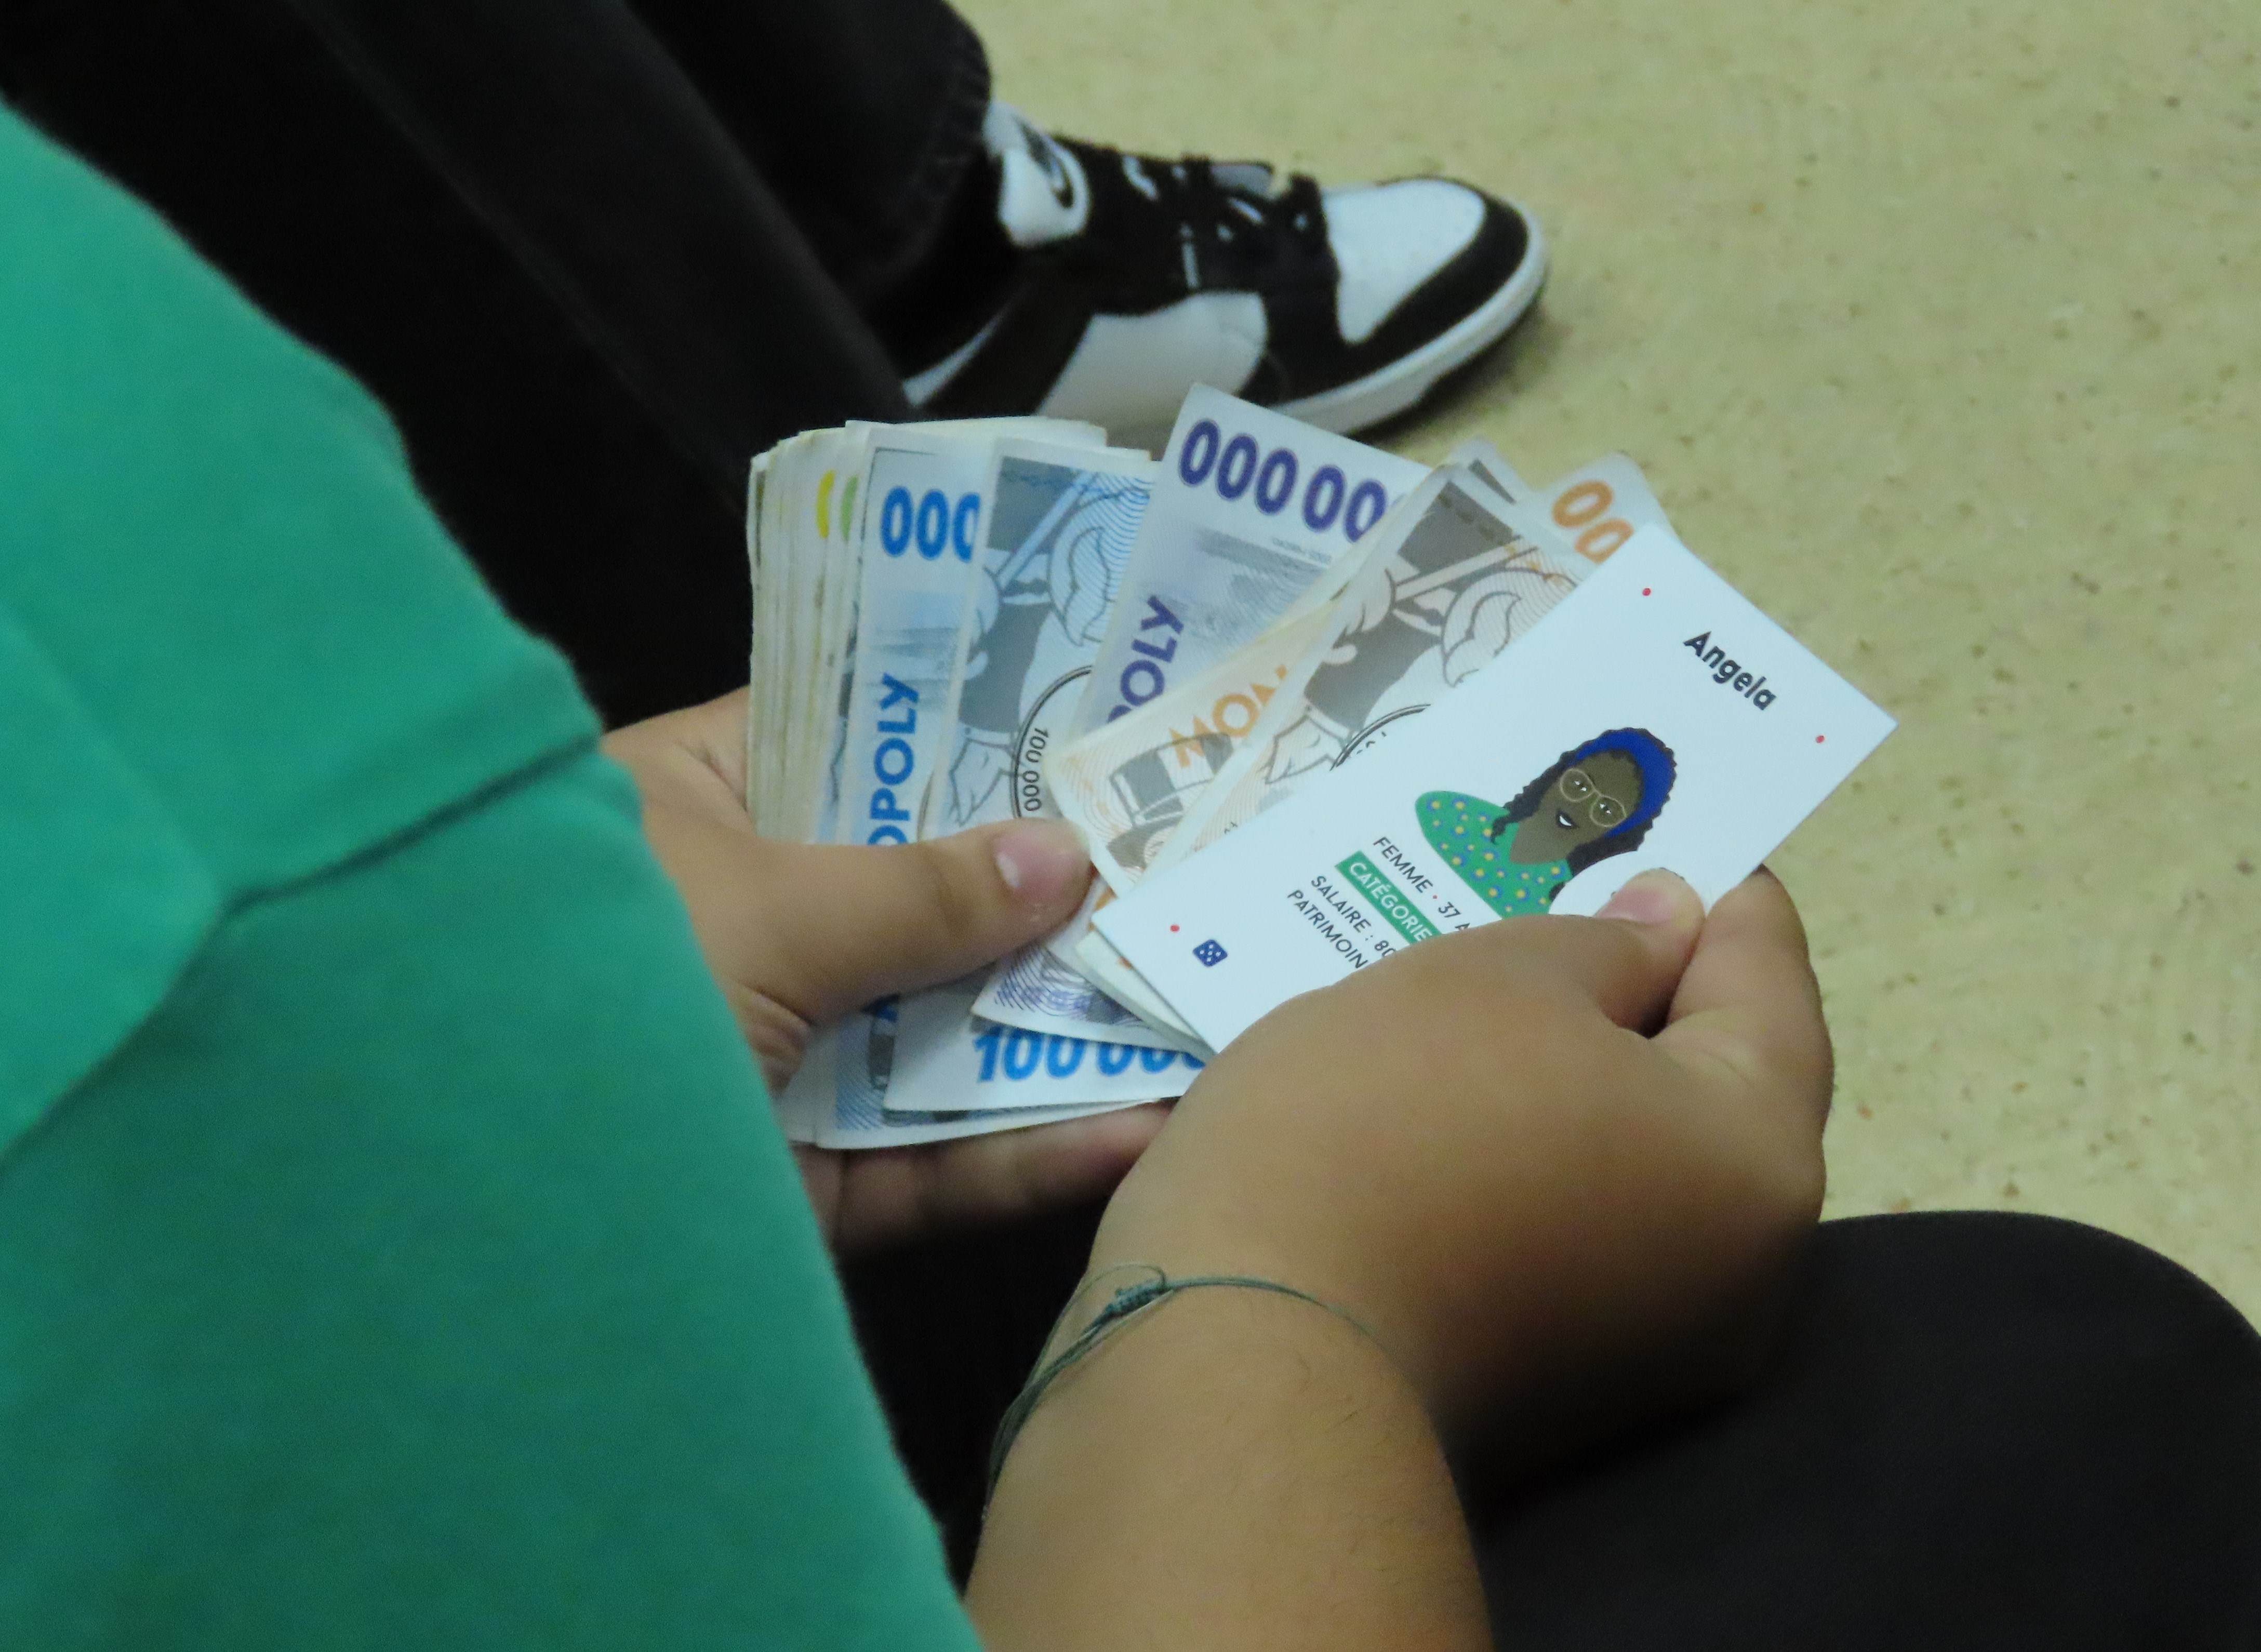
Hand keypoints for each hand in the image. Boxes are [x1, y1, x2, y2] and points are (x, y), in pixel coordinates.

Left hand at [603, 690, 1166, 1254]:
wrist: (454, 1212)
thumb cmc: (593, 980)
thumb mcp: (761, 906)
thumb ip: (917, 888)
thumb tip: (1064, 853)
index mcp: (688, 807)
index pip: (846, 738)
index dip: (966, 728)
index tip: (1094, 719)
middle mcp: (737, 923)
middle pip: (915, 894)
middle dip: (1042, 889)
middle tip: (1190, 855)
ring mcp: (773, 1056)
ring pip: (940, 1035)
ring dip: (1064, 1026)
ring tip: (1206, 993)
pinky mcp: (800, 1185)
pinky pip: (932, 1161)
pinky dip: (1031, 1151)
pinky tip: (1145, 1127)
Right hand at [1088, 868, 1829, 1453]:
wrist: (1247, 1359)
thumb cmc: (1382, 1126)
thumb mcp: (1488, 981)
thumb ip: (1600, 946)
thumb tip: (1666, 933)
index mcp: (1753, 1162)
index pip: (1768, 986)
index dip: (1716, 893)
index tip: (1670, 831)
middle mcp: (1734, 1272)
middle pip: (1699, 1084)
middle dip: (1628, 986)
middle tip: (1554, 895)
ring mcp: (1639, 1345)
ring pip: (1615, 1157)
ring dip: (1554, 1071)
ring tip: (1466, 986)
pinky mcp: (1543, 1379)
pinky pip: (1551, 1225)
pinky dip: (1509, 1153)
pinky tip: (1424, 1096)